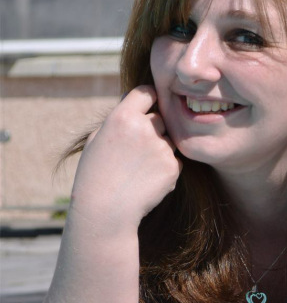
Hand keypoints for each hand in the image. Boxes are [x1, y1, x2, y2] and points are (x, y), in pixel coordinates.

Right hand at [71, 86, 182, 229]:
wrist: (105, 210)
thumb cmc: (96, 174)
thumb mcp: (97, 138)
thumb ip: (118, 117)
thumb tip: (134, 99)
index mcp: (122, 117)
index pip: (147, 92)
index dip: (149, 98)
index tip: (149, 105)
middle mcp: (145, 129)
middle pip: (160, 118)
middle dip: (153, 129)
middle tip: (136, 151)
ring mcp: (162, 148)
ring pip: (169, 140)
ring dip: (159, 149)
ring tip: (138, 168)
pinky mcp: (173, 167)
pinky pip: (174, 160)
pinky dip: (164, 168)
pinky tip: (146, 180)